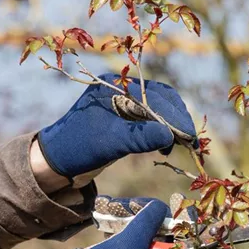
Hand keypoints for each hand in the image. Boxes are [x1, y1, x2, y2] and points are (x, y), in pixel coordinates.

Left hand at [37, 74, 197, 178]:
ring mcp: (123, 104)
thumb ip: (139, 138)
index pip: (154, 98)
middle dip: (178, 119)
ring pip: (159, 109)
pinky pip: (151, 120)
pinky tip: (166, 147)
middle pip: (161, 99)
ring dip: (172, 126)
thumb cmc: (77, 148)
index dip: (175, 117)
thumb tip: (170, 136)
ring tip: (182, 145)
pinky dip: (163, 131)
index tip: (190, 137)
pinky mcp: (124, 120)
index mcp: (114, 86)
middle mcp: (121, 90)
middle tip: (192, 142)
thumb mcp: (110, 143)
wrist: (56, 163)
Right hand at [44, 199, 180, 248]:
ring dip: (132, 222)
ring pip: (142, 239)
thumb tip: (161, 207)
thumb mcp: (128, 242)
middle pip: (161, 239)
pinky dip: (121, 232)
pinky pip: (128, 245)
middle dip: (148, 218)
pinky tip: (107, 220)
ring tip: (114, 207)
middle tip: (133, 204)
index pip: (182, 246)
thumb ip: (149, 222)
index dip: (178, 224)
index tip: (169, 206)